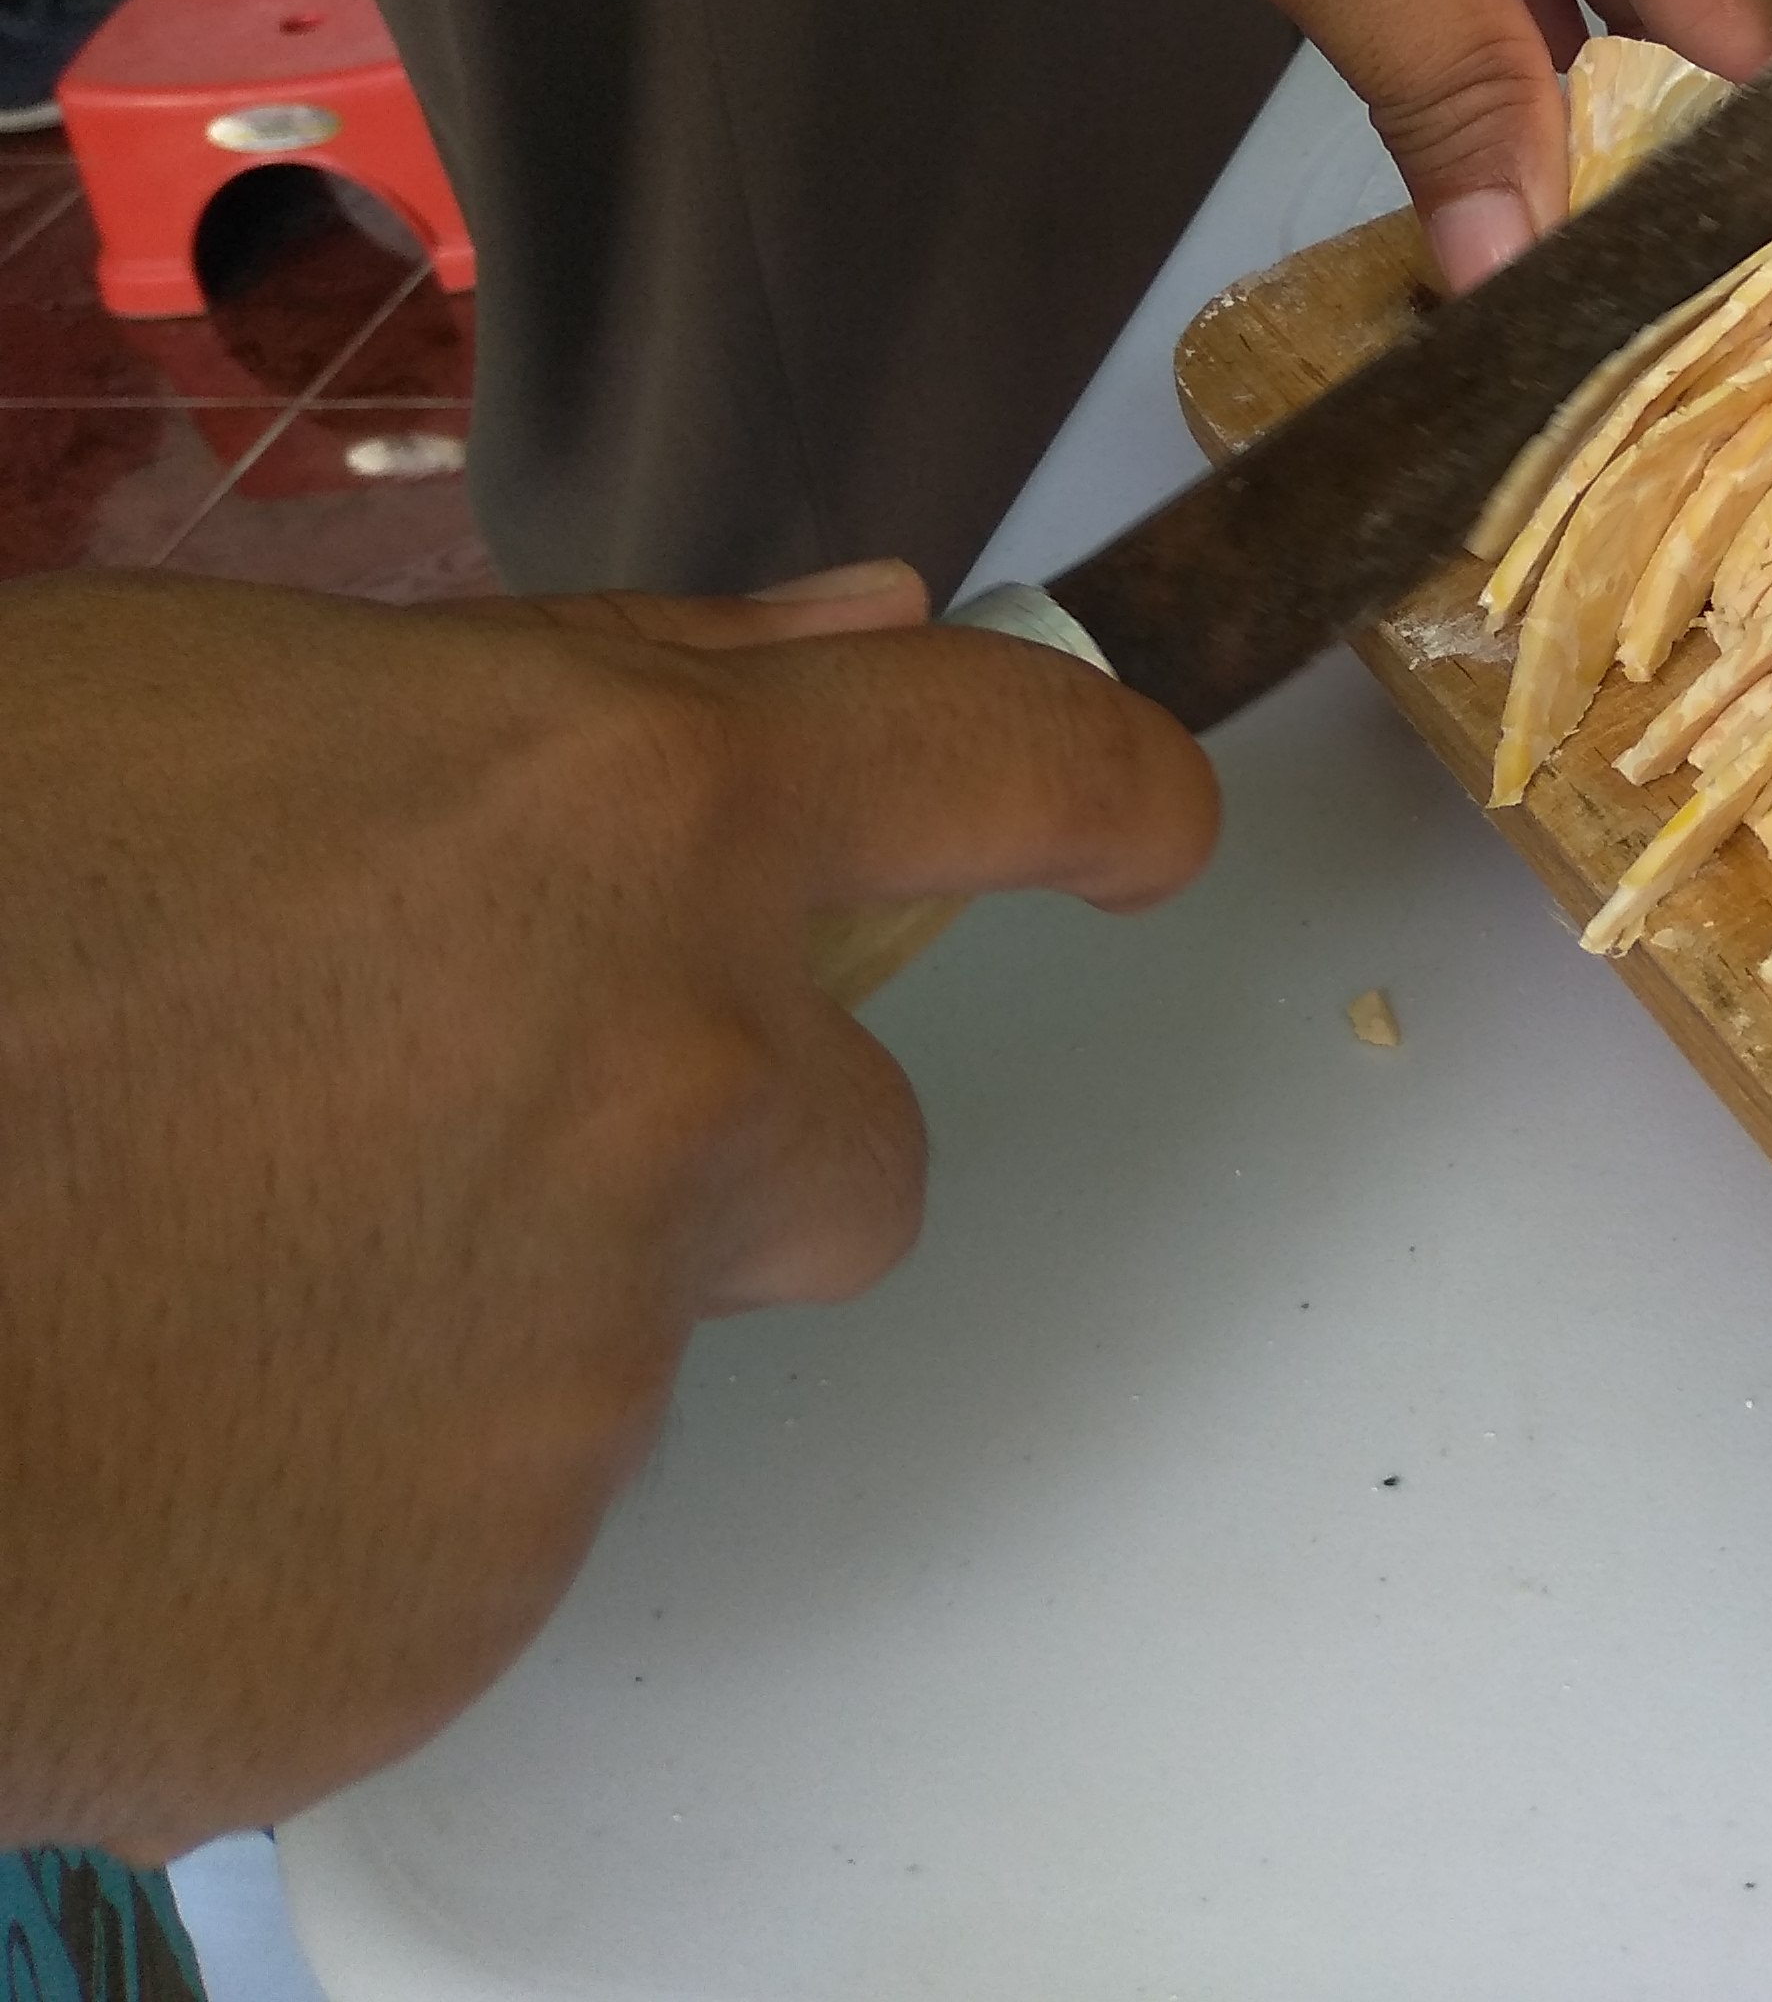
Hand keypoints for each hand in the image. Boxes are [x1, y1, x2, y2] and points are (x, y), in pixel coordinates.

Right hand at [0, 565, 1214, 1857]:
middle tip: (424, 1127)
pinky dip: (356, 1488)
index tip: (1147, 824)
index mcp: (616, 823)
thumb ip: (561, 692)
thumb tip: (838, 636)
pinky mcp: (463, 1603)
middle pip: (852, 1137)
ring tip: (189, 1270)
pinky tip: (156, 1423)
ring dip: (482, 1306)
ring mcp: (580, 1371)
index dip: (1102, 790)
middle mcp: (668, 1093)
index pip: (1003, 771)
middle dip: (714, 1132)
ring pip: (630, 1337)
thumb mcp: (193, 711)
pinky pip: (474, 1527)